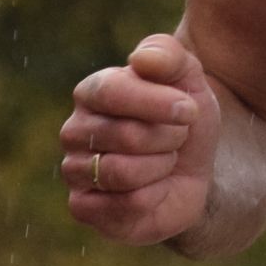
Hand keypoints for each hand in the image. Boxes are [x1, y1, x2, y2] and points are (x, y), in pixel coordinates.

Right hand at [60, 34, 221, 245]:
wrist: (190, 173)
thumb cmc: (183, 121)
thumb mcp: (189, 80)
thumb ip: (168, 56)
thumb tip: (140, 59)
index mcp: (92, 91)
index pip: (111, 91)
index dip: (156, 102)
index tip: (190, 110)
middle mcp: (74, 130)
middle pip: (125, 135)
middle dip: (168, 138)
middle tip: (177, 138)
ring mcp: (74, 171)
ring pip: (122, 173)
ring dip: (161, 167)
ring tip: (166, 161)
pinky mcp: (83, 208)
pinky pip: (125, 205)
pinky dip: (154, 197)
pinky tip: (155, 189)